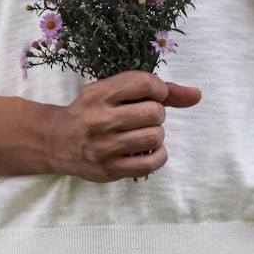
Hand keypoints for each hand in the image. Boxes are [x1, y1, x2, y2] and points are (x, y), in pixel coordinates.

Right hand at [44, 71, 200, 181]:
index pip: (143, 83)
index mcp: (97, 94)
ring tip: (142, 133)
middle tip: (144, 116)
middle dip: (157, 113)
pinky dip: (158, 154)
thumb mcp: (111, 92)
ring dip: (156, 134)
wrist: (56, 141)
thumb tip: (196, 94)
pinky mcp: (110, 169)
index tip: (153, 94)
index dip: (158, 88)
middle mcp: (98, 119)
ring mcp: (103, 147)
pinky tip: (146, 150)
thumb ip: (153, 90)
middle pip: (154, 112)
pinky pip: (153, 162)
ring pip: (155, 137)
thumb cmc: (90, 112)